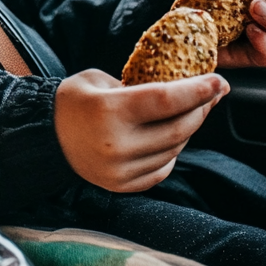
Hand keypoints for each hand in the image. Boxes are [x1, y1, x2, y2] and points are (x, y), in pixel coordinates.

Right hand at [55, 69, 227, 192]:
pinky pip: (162, 168)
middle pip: (177, 128)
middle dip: (201, 109)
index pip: (166, 100)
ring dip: (188, 129)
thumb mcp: (98, 79)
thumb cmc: (72, 101)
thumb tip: (175, 89)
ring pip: (174, 150)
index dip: (197, 90)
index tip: (218, 81)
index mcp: (110, 110)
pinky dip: (172, 151)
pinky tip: (170, 135)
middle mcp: (118, 144)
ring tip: (192, 112)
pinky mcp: (124, 185)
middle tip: (214, 93)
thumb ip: (136, 86)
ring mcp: (122, 169)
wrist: (46, 136)